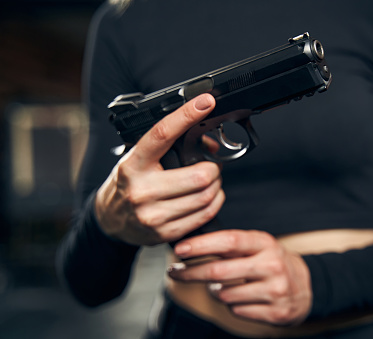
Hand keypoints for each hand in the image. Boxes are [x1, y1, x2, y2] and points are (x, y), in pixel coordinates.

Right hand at [95, 94, 224, 245]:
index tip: (205, 102)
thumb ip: (167, 149)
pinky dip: (214, 203)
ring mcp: (153, 214)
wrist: (109, 219)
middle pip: (199, 176)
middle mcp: (141, 190)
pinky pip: (204, 215)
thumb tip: (209, 144)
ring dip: (217, 186)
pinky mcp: (164, 232)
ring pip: (206, 196)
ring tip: (210, 181)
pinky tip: (207, 197)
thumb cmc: (128, 183)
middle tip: (211, 165)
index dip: (186, 115)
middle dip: (213, 168)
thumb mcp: (138, 159)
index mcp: (133, 164)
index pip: (162, 134)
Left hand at [167, 230, 311, 325]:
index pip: (229, 241)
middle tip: (175, 272)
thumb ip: (231, 244)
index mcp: (264, 243)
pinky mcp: (275, 312)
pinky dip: (232, 305)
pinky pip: (236, 310)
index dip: (201, 245)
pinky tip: (240, 297)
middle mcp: (271, 265)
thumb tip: (191, 245)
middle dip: (191, 273)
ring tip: (220, 285)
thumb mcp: (257, 245)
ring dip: (215, 291)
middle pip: (219, 271)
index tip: (180, 249)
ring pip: (224, 294)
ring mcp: (275, 290)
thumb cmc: (271, 262)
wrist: (305, 286)